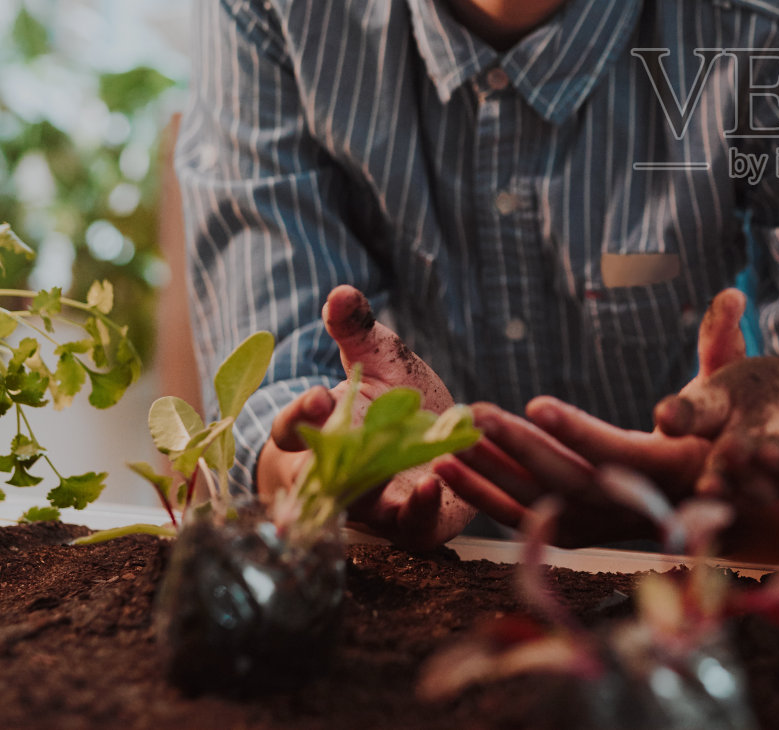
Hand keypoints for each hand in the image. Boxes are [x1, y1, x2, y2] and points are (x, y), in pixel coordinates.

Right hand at [257, 285, 474, 549]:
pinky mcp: (415, 521)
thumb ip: (358, 331)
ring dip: (367, 495)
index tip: (319, 396)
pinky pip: (409, 528)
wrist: (442, 437)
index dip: (301, 415)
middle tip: (324, 461)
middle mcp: (337, 477)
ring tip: (376, 481)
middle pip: (313, 480)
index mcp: (318, 434)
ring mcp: (374, 505)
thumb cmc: (395, 398)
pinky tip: (431, 487)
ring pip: (358, 509)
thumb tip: (340, 293)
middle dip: (318, 467)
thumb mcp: (380, 360)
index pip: (293, 429)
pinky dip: (417, 513)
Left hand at [433, 289, 753, 544]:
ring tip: (452, 438)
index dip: (577, 430)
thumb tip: (732, 297)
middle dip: (520, 446)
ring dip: (490, 471)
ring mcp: (602, 523)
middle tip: (479, 412)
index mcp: (675, 468)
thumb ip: (722, 344)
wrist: (716, 495)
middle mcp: (635, 503)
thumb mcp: (729, 386)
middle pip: (568, 479)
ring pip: (536, 502)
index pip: (617, 451)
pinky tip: (449, 468)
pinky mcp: (576, 529)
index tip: (537, 402)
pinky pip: (522, 518)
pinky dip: (484, 496)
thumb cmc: (721, 427)